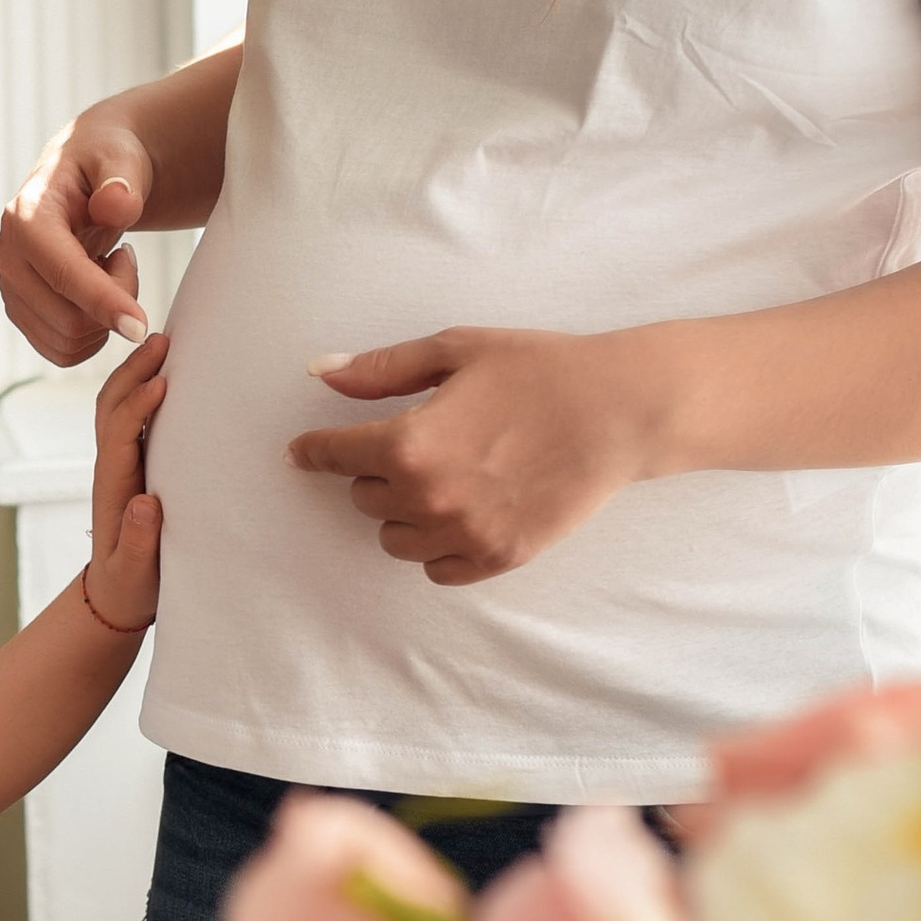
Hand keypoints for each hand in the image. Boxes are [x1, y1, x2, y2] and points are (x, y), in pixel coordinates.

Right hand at [0, 115, 157, 365]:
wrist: (86, 176)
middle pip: (67, 319)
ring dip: (104, 319)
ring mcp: (10, 287)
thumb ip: (122, 180)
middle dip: (114, 304)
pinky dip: (92, 334)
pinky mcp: (21, 310)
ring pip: (66, 341)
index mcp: (26, 218)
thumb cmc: (106, 163)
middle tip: (127, 261)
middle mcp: (8, 257)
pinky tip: (98, 294)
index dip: (103, 302)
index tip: (141, 327)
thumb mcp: (121, 159)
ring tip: (110, 270)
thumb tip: (116, 206)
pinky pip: (62, 350)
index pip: (63, 273)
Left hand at [82, 333, 166, 631]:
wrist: (115, 596)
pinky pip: (135, 417)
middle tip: (164, 338)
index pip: (119, 434)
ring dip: (137, 371)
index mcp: (112, 488)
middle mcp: (112, 467)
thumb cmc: (130, 585)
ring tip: (166, 341)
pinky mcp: (135, 464)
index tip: (162, 382)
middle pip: (112, 405)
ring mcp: (121, 462)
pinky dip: (146, 387)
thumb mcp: (135, 572)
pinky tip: (170, 370)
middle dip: (133, 370)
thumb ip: (137, 541)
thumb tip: (144, 504)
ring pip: (119, 404)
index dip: (137, 406)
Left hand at [287, 327, 665, 585]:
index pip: (333, 457)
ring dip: (403, 512)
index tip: (303, 451)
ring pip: (394, 538)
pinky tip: (460, 513)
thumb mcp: (454, 351)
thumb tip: (320, 373)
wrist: (617, 410)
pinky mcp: (497, 557)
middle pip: (364, 497)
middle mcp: (428, 497)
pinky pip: (436, 569)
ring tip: (441, 479)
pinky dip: (437, 546)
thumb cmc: (537, 370)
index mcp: (409, 443)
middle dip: (378, 471)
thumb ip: (381, 369)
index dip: (315, 450)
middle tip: (418, 443)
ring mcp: (463, 534)